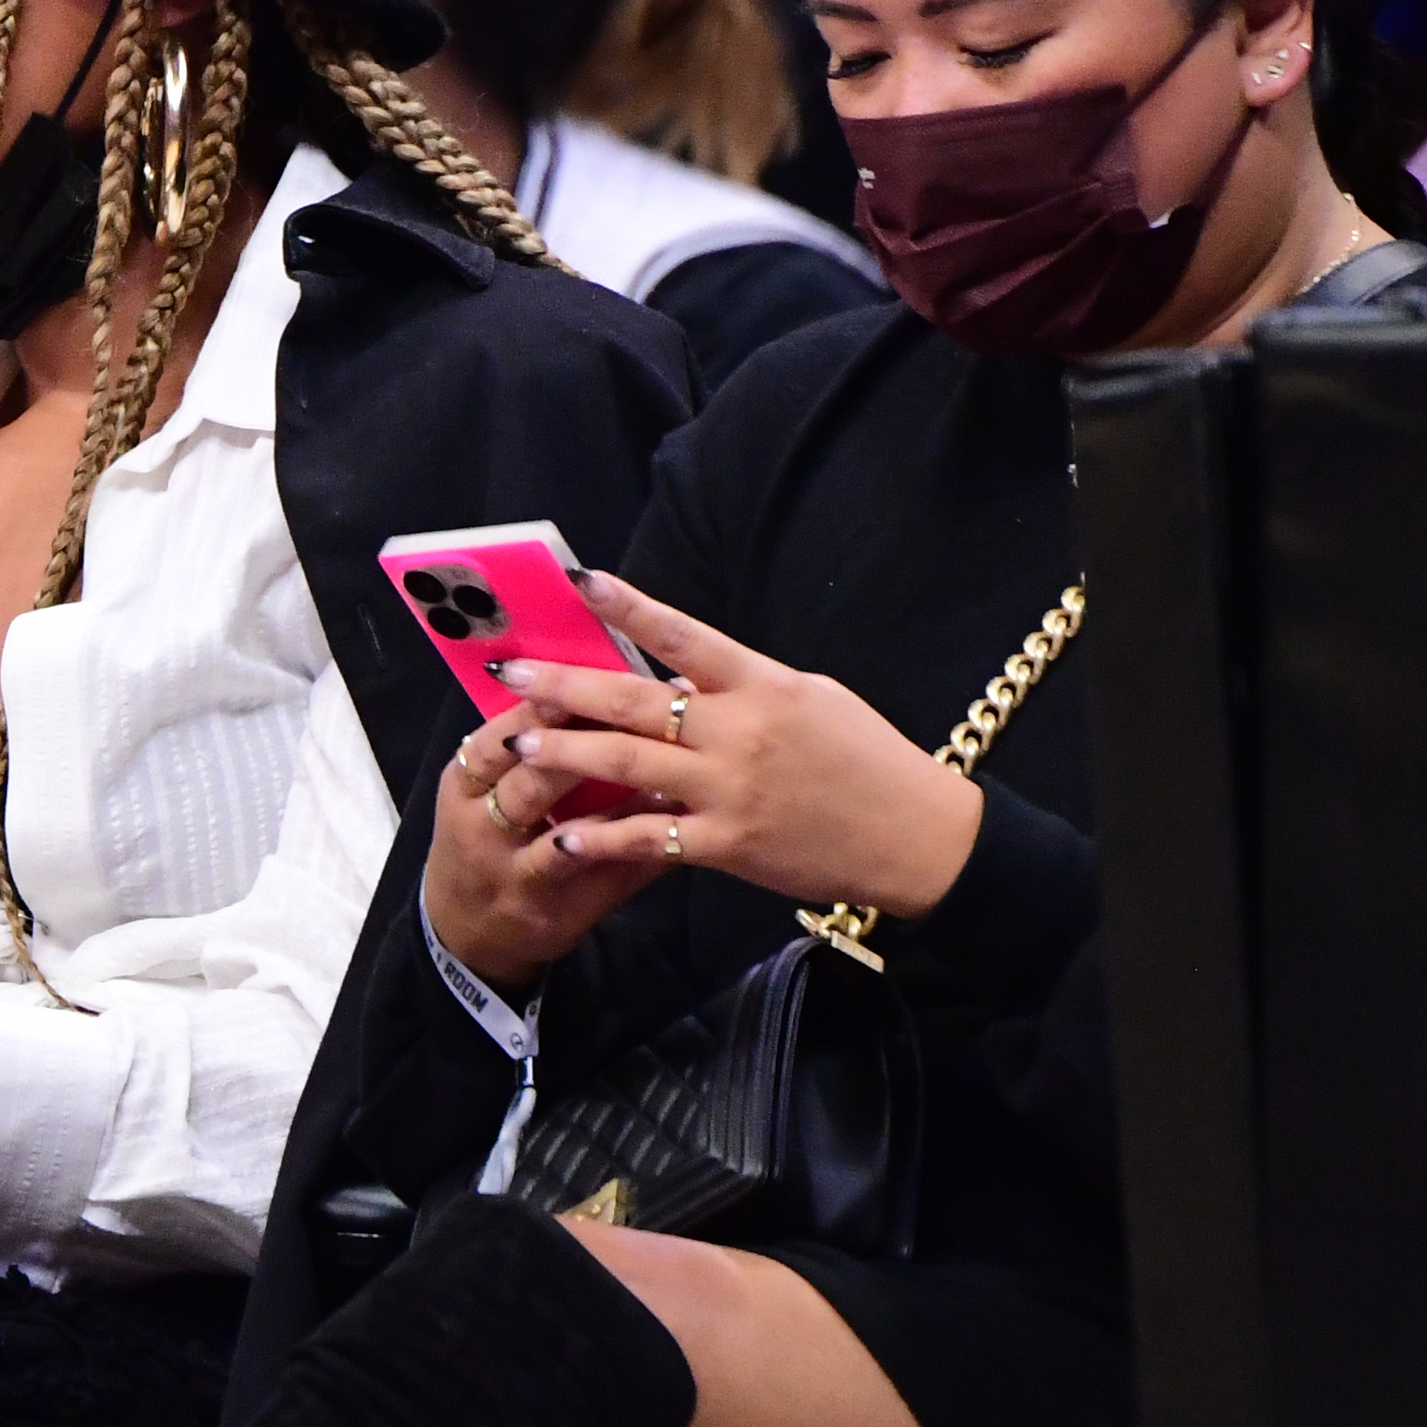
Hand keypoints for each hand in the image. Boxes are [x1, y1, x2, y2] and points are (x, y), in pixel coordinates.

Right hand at [420, 701, 669, 994]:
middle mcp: (482, 833)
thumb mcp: (478, 789)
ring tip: (663, 765)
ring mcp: (519, 878)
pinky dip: (640, 848)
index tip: (582, 674)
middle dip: (580, 750)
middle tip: (634, 714)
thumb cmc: (483, 836)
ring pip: (568, 836)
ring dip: (616, 802)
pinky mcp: (560, 913)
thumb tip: (587, 675)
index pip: (494, 742)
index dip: (535, 710)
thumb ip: (522, 744)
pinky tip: (675, 825)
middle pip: (530, 786)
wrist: (467, 932)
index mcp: (462, 788)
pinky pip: (606, 876)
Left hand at [481, 573, 985, 922]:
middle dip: (564, 686)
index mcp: (762, 684)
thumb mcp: (809, 699)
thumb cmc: (864, 759)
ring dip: (565, 753)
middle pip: (634, 700)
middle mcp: (739, 730)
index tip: (580, 582)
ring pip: (627, 765)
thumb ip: (740, 687)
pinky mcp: (728, 843)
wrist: (915, 837)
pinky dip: (601, 839)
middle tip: (511, 672)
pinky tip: (562, 837)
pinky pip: (649, 839)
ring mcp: (730, 788)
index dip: (629, 606)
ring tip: (516, 744)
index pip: (684, 634)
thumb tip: (675, 676)